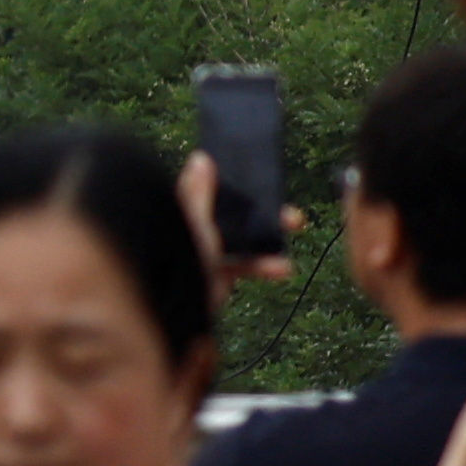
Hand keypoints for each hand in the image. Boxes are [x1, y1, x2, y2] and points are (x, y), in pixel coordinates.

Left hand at [179, 150, 296, 287]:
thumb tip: (200, 159)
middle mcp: (195, 229)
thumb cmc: (175, 261)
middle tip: (291, 216)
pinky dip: (264, 267)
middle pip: (232, 215)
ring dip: (269, 242)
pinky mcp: (215, 275)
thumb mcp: (192, 224)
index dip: (234, 185)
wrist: (172, 307)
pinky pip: (244, 267)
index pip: (209, 190)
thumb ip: (198, 194)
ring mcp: (205, 252)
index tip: (260, 182)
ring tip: (293, 239)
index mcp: (185, 211)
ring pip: (242, 241)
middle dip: (264, 214)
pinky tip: (281, 269)